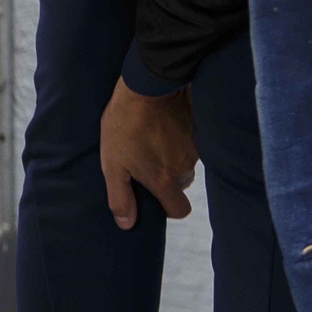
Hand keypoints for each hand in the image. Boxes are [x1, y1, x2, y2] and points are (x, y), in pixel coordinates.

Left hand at [100, 79, 197, 229]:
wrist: (147, 87)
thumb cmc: (125, 126)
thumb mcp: (112, 165)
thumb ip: (120, 197)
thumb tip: (127, 224)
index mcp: (165, 181)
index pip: (179, 210)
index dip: (168, 207)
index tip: (153, 194)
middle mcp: (186, 168)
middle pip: (181, 184)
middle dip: (166, 178)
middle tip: (144, 161)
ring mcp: (195, 148)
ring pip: (186, 163)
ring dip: (171, 157)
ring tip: (150, 140)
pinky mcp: (199, 130)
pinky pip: (191, 144)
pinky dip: (179, 140)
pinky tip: (162, 128)